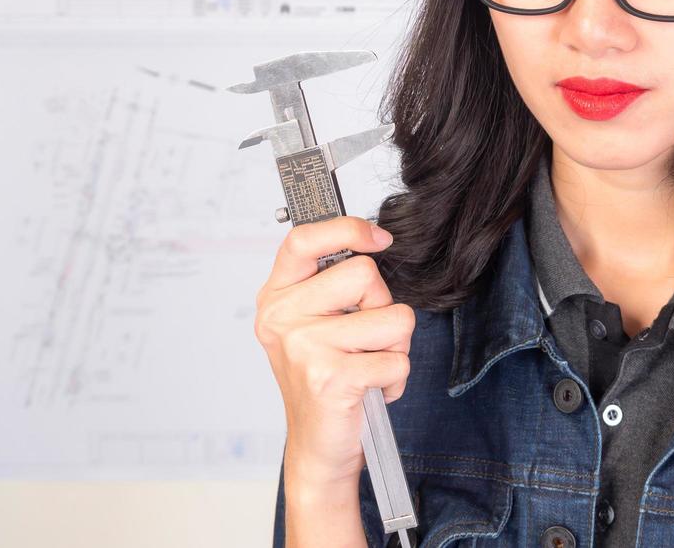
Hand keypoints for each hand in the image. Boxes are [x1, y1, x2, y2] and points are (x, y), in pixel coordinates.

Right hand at [253, 216, 414, 487]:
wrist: (318, 444)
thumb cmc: (323, 376)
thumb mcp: (312, 321)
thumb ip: (330, 281)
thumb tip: (373, 240)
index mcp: (277, 296)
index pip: (304, 239)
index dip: (347, 229)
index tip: (379, 238)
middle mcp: (282, 318)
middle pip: (365, 273)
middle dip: (382, 305)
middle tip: (365, 336)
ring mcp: (304, 348)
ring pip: (392, 318)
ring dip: (395, 345)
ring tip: (369, 363)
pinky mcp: (330, 378)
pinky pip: (397, 359)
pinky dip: (395, 378)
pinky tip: (370, 389)